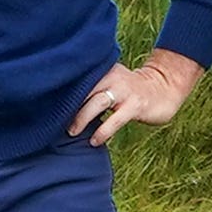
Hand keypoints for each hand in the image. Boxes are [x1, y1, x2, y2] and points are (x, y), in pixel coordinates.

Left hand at [67, 48, 203, 144]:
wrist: (164, 87)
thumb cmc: (130, 89)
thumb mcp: (111, 81)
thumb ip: (92, 87)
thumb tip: (63, 103)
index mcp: (103, 70)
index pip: (78, 79)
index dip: (62, 92)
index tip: (48, 104)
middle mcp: (112, 77)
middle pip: (84, 90)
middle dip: (68, 106)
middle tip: (55, 121)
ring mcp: (125, 91)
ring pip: (97, 102)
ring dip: (81, 118)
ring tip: (71, 131)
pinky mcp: (136, 105)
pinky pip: (115, 120)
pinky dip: (103, 131)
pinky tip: (94, 141)